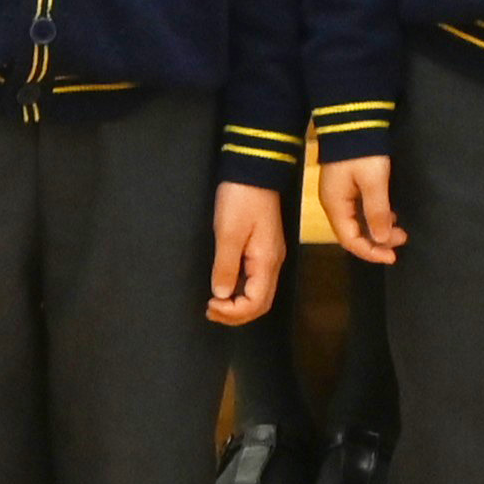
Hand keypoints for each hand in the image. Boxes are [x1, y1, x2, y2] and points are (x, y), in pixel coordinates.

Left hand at [208, 185, 286, 324]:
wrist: (253, 169)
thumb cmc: (241, 198)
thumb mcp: (228, 233)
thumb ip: (225, 267)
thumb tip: (220, 294)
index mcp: (267, 261)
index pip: (256, 303)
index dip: (233, 312)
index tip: (210, 304)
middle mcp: (273, 262)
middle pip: (261, 303)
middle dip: (236, 314)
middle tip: (210, 310)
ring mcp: (270, 255)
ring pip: (258, 293)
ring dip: (237, 304)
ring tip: (215, 303)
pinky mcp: (263, 248)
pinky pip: (255, 279)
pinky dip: (240, 290)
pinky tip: (225, 286)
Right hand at [320, 154, 403, 265]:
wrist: (354, 118)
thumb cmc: (362, 151)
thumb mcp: (373, 182)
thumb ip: (377, 212)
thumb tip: (382, 239)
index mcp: (335, 205)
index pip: (350, 240)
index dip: (370, 252)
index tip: (392, 257)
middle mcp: (334, 203)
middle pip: (353, 233)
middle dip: (378, 241)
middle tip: (402, 240)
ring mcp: (340, 193)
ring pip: (358, 222)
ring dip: (378, 229)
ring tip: (400, 230)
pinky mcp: (348, 184)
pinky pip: (360, 209)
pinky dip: (375, 216)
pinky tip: (390, 215)